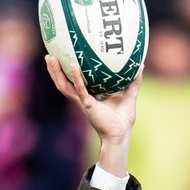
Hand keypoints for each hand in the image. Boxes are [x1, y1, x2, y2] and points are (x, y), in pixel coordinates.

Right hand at [44, 55, 141, 177]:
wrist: (120, 134)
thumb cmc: (123, 119)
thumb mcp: (129, 95)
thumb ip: (134, 80)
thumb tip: (140, 64)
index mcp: (89, 96)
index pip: (74, 82)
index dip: (66, 71)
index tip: (63, 56)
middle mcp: (83, 98)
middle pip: (63, 83)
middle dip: (54, 70)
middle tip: (49, 55)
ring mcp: (83, 101)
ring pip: (65, 86)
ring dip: (56, 73)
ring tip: (50, 58)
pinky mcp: (88, 105)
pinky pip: (80, 90)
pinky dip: (75, 77)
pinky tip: (72, 65)